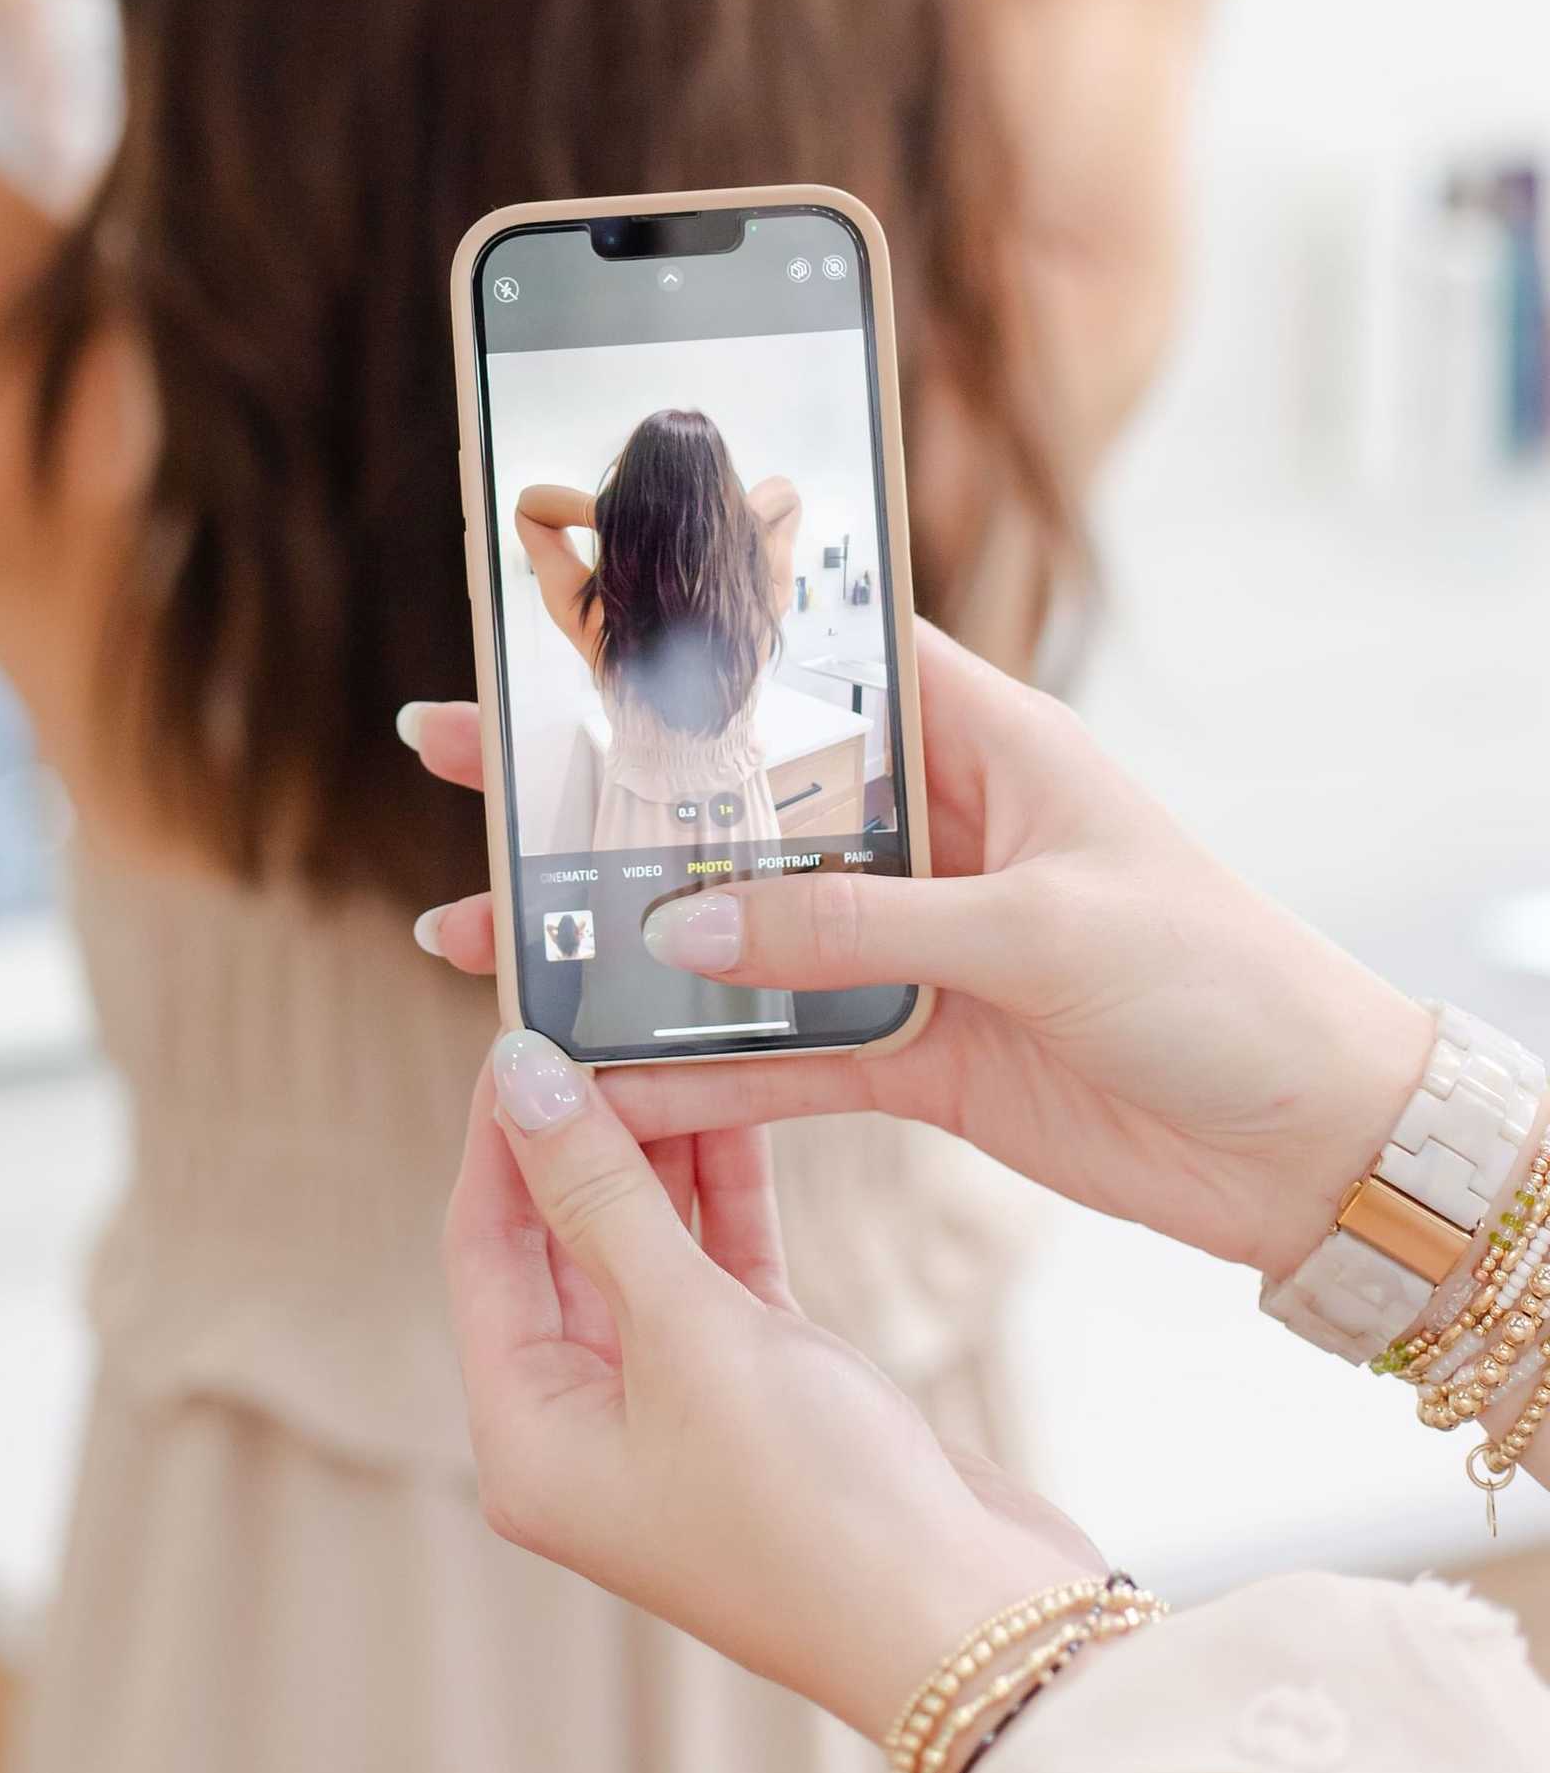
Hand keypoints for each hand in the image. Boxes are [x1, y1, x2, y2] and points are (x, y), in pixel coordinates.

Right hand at [402, 623, 1432, 1278]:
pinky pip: (773, 1050)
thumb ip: (856, 922)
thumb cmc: (1220, 977)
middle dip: (599, 794)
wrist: (1315, 1140)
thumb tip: (683, 922)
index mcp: (978, 738)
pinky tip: (592, 1072)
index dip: (684, 642)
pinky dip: (687, 1066)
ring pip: (730, 926)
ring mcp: (910, 940)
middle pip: (734, 796)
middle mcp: (928, 827)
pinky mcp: (912, 1049)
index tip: (557, 632)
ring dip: (614, 939)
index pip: (807, 659)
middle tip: (456, 772)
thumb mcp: (1040, 926)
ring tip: (477, 938)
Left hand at [445, 1032, 1098, 1738]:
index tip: (521, 1025)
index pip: (483, 1247)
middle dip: (581, 1132)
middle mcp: (589, 1430)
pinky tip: (739, 1103)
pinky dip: (725, 1195)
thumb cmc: (815, 1510)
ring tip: (668, 1037)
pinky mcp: (762, 1392)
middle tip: (598, 1018)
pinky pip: (719, 1269)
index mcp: (530, 1441)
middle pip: (558, 1243)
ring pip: (645, 1246)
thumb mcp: (689, 1333)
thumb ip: (605, 1194)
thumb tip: (521, 1078)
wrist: (975, 1625)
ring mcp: (677, 1412)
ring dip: (659, 1150)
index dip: (500, 1133)